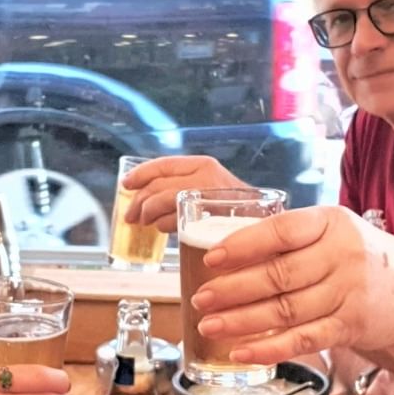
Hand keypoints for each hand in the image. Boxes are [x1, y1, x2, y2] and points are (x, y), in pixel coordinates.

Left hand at [120, 156, 247, 232]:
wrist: (267, 228)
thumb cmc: (238, 210)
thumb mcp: (212, 188)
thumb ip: (185, 185)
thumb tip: (148, 193)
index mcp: (203, 164)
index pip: (163, 164)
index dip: (140, 174)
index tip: (126, 183)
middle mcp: (204, 176)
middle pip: (156, 186)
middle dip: (138, 202)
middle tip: (131, 216)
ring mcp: (204, 196)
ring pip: (160, 203)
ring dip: (148, 216)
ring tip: (148, 223)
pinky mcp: (205, 218)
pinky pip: (171, 221)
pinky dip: (162, 225)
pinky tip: (164, 230)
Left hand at [189, 206, 393, 364]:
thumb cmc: (361, 259)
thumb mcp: (334, 232)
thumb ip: (291, 239)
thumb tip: (226, 251)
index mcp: (331, 222)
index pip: (281, 231)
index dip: (244, 245)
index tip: (212, 257)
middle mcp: (342, 255)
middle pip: (279, 275)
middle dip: (233, 289)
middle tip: (200, 298)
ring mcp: (349, 293)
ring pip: (286, 310)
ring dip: (242, 321)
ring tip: (210, 326)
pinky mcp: (351, 327)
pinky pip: (303, 340)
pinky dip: (269, 348)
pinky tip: (242, 352)